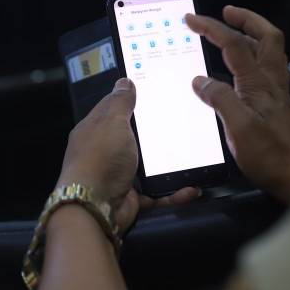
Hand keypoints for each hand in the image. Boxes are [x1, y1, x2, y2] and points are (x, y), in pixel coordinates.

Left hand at [57, 79, 199, 232]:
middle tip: (184, 121)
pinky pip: (158, 194)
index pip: (114, 109)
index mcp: (96, 130)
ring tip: (194, 154)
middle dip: (157, 133)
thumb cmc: (101, 158)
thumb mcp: (112, 122)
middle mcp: (106, 152)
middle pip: (134, 137)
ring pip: (149, 166)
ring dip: (170, 163)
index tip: (159, 93)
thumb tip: (125, 80)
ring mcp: (120, 176)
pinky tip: (192, 188)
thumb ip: (120, 102)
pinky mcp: (133, 197)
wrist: (95, 208)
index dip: (133, 100)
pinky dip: (174, 193)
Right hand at [186, 7, 289, 203]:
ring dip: (251, 35)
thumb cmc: (271, 155)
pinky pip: (264, 70)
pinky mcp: (276, 105)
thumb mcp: (238, 128)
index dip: (212, 28)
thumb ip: (219, 99)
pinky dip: (251, 59)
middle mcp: (271, 82)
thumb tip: (200, 81)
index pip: (234, 44)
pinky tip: (237, 70)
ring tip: (231, 32)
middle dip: (246, 18)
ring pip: (268, 52)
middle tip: (227, 11)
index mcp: (259, 83)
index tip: (191, 20)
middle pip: (266, 36)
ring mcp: (276, 93)